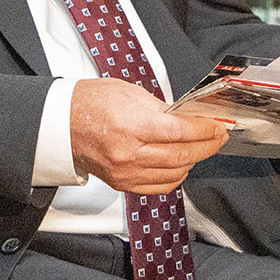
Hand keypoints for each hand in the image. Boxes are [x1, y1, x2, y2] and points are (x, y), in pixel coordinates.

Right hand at [68, 77, 227, 194]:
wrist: (60, 123)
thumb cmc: (89, 103)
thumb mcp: (129, 93)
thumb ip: (162, 108)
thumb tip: (188, 118)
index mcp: (130, 125)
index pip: (180, 132)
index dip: (205, 130)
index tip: (218, 125)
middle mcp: (128, 153)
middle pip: (182, 154)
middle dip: (207, 145)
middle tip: (219, 136)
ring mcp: (125, 172)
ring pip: (175, 172)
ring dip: (195, 160)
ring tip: (204, 147)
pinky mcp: (122, 183)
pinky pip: (160, 186)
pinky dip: (177, 175)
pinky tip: (182, 163)